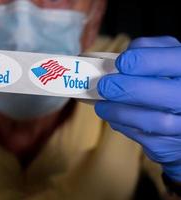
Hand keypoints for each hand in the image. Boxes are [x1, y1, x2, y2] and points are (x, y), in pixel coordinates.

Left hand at [95, 36, 180, 181]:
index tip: (121, 62)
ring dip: (120, 112)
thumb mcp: (169, 58)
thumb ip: (151, 50)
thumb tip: (126, 54)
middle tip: (104, 86)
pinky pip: (145, 138)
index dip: (145, 61)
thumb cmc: (172, 81)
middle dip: (129, 89)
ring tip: (101, 105)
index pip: (175, 61)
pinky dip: (123, 125)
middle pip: (166, 95)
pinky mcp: (171, 146)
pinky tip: (112, 116)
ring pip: (154, 122)